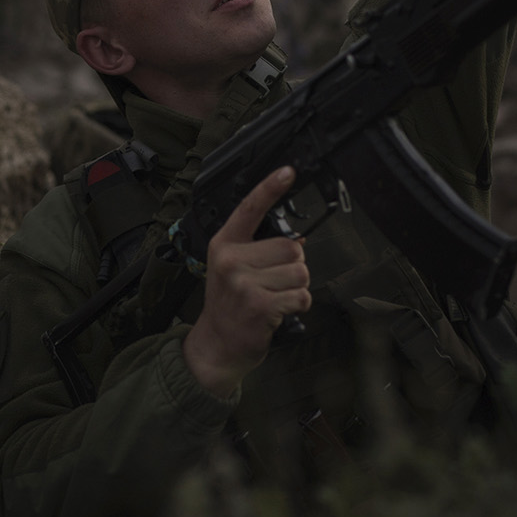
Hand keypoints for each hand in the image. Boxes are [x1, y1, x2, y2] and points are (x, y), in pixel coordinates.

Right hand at [182, 167, 309, 398]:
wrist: (216, 345)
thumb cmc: (230, 303)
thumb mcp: (232, 267)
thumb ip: (256, 248)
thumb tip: (296, 239)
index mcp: (225, 243)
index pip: (250, 208)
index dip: (271, 187)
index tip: (288, 171)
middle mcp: (232, 260)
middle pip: (292, 246)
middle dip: (294, 265)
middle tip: (275, 281)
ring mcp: (244, 283)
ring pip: (300, 272)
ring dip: (297, 287)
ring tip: (275, 297)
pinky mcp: (259, 305)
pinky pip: (301, 296)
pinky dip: (299, 304)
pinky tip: (280, 310)